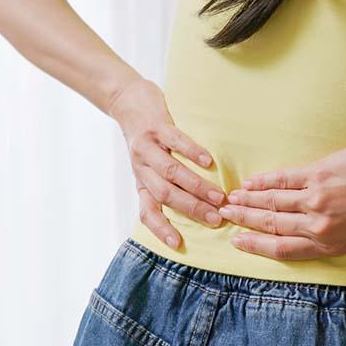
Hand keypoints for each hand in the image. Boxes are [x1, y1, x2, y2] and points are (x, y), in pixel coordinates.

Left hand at [108, 77, 225, 247]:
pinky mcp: (157, 126)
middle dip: (192, 209)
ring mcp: (148, 147)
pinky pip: (175, 141)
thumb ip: (163, 185)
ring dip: (196, 186)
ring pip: (172, 172)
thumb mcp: (147, 167)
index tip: (179, 244)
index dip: (160, 229)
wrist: (126, 101)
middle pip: (166, 195)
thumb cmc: (145, 140)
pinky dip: (193, 152)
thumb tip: (195, 209)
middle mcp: (142, 168)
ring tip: (219, 195)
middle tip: (216, 218)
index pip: (147, 211)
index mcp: (142, 182)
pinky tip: (209, 161)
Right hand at [218, 137, 345, 314]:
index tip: (239, 242)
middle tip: (225, 217)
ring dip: (248, 202)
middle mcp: (318, 223)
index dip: (257, 247)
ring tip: (230, 200)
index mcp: (332, 243)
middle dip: (245, 222)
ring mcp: (316, 197)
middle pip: (272, 226)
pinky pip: (283, 179)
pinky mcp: (318, 172)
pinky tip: (250, 182)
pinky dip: (265, 181)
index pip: (285, 249)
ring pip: (272, 203)